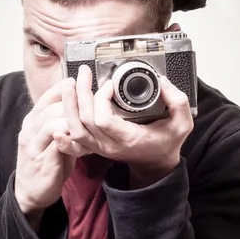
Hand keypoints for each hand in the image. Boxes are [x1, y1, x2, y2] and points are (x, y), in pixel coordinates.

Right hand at [14, 79, 89, 226]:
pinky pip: (57, 143)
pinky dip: (71, 137)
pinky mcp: (42, 160)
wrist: (31, 192)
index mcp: (32, 122)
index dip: (62, 88)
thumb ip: (61, 123)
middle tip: (91, 94)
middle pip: (50, 107)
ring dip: (73, 117)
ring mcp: (33, 145)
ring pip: (52, 122)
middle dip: (72, 99)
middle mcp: (29, 130)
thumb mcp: (51, 139)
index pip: (46, 98)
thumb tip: (80, 107)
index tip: (78, 80)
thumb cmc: (46, 163)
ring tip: (91, 113)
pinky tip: (85, 135)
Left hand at [53, 65, 193, 185]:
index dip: (102, 100)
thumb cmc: (167, 143)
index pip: (104, 121)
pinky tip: (57, 116)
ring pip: (74, 130)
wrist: (156, 164)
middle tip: (84, 74)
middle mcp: (111, 145)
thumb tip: (163, 81)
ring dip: (69, 106)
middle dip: (80, 95)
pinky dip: (63, 129)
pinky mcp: (95, 146)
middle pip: (84, 122)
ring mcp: (100, 147)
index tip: (111, 84)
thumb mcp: (182, 124)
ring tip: (69, 84)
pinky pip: (73, 141)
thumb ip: (178, 102)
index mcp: (129, 139)